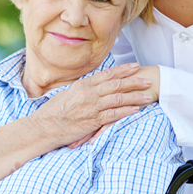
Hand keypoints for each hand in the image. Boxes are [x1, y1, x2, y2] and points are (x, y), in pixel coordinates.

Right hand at [33, 63, 155, 146]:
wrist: (44, 126)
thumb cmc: (53, 112)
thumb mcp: (67, 94)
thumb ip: (81, 90)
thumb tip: (90, 86)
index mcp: (83, 85)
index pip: (107, 75)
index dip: (122, 70)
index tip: (135, 66)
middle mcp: (89, 93)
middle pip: (116, 84)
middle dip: (134, 81)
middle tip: (148, 80)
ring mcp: (91, 107)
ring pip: (118, 98)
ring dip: (135, 96)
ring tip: (148, 95)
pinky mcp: (92, 120)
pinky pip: (113, 114)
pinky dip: (126, 112)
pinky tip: (136, 110)